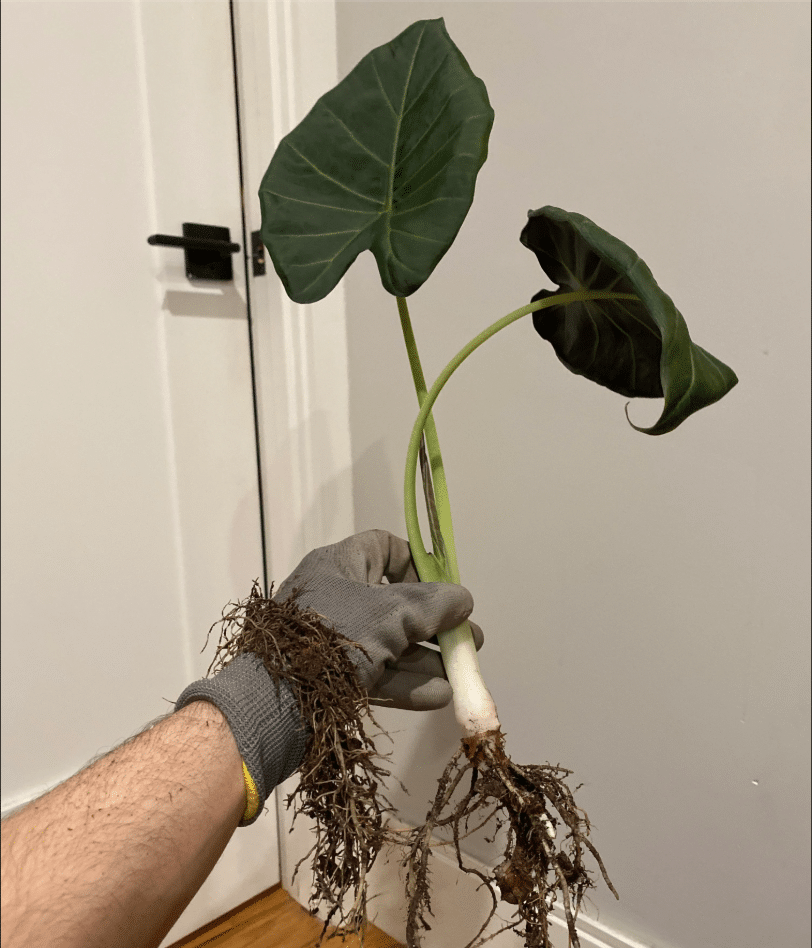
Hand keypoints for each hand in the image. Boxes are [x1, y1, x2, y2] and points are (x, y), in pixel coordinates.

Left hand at [273, 529, 483, 710]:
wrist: (275, 701)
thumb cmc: (333, 638)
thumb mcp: (389, 614)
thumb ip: (431, 605)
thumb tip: (463, 598)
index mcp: (339, 566)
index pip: (383, 548)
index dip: (417, 563)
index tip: (445, 587)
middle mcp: (336, 597)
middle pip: (395, 602)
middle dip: (435, 622)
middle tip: (468, 638)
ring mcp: (332, 640)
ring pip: (389, 642)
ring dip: (427, 658)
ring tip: (462, 671)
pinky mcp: (331, 677)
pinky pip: (376, 673)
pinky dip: (407, 682)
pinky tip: (440, 695)